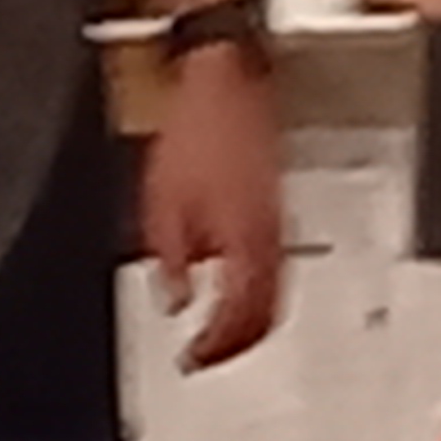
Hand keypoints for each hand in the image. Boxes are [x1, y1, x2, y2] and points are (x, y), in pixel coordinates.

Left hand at [140, 47, 286, 371]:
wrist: (228, 83)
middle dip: (238, 345)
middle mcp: (268, 238)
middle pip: (266, 314)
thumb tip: (175, 299)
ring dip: (252, 324)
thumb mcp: (163, 202)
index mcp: (242, 241)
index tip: (191, 358)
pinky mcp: (276, 208)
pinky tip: (237, 290)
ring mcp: (277, 223)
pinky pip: (276, 268)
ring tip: (222, 335)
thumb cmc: (197, 132)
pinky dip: (260, 293)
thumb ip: (170, 260)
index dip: (215, 348)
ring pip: (276, 294)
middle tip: (208, 355)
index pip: (239, 317)